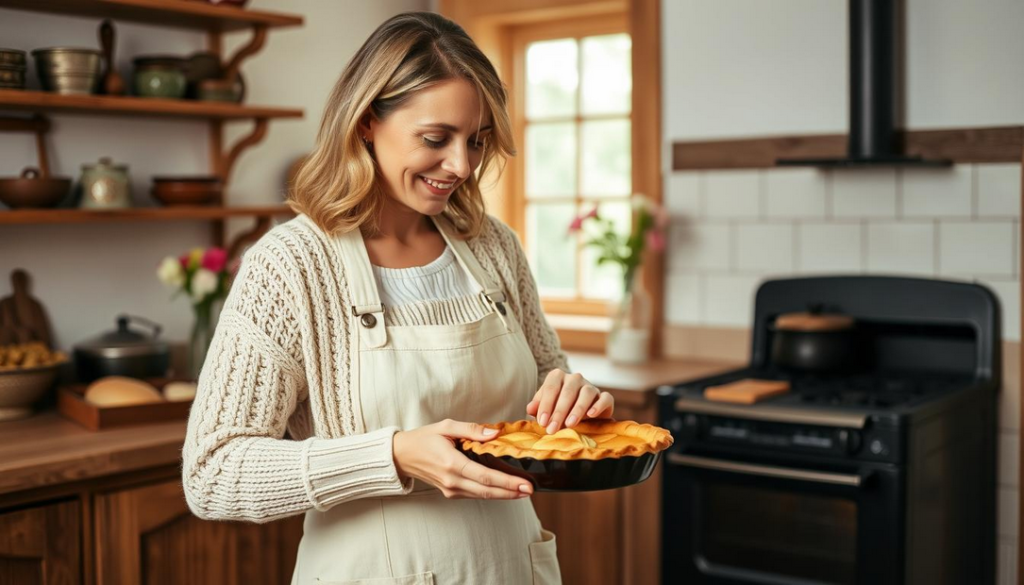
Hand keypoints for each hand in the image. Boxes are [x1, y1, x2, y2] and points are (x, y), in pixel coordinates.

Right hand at [392, 419, 533, 499]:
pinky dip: (491, 493)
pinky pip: (475, 494)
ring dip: (504, 495)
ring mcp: (451, 489)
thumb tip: (495, 433)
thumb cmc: (424, 438)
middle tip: (531, 490)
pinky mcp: (451, 493)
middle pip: (487, 491)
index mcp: (452, 463)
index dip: (507, 482)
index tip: (525, 484)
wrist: (402, 455)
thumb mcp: (447, 426)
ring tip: (522, 491)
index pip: (485, 476)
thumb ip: (472, 430)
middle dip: (511, 492)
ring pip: (482, 496)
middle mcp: (452, 480)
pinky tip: (504, 489)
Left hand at [526, 369, 614, 434]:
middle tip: (552, 429)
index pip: (550, 388)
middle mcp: (575, 378)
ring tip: (570, 424)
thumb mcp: (545, 408)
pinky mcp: (604, 397)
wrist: (581, 414)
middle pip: (567, 392)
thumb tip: (530, 408)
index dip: (545, 405)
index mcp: (558, 377)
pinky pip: (605, 398)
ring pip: (586, 393)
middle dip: (558, 412)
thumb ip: (537, 407)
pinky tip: (591, 415)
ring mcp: (590, 386)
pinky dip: (598, 406)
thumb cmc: (558, 409)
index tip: (542, 422)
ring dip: (577, 409)